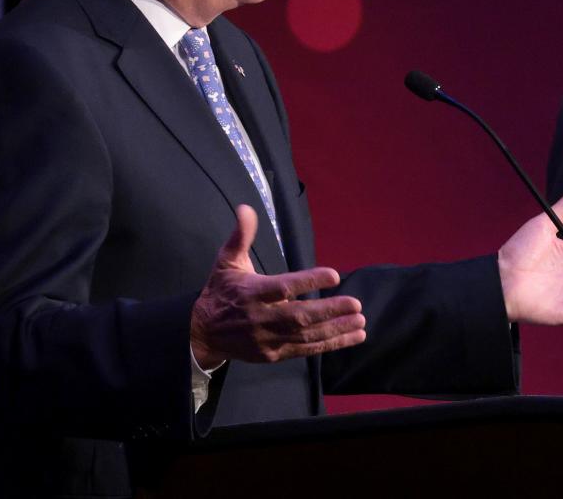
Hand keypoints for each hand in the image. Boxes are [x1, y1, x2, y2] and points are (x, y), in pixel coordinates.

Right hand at [190, 205, 366, 368]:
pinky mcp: (274, 354)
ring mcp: (268, 339)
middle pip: (298, 316)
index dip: (309, 282)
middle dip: (329, 311)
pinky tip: (351, 337)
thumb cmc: (220, 292)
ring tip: (361, 322)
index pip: (283, 287)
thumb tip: (246, 208)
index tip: (334, 275)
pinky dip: (330, 344)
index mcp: (252, 292)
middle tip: (356, 303)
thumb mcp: (226, 261)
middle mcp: (261, 317)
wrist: (202, 333)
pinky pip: (305, 350)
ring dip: (336, 329)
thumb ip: (241, 236)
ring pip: (306, 336)